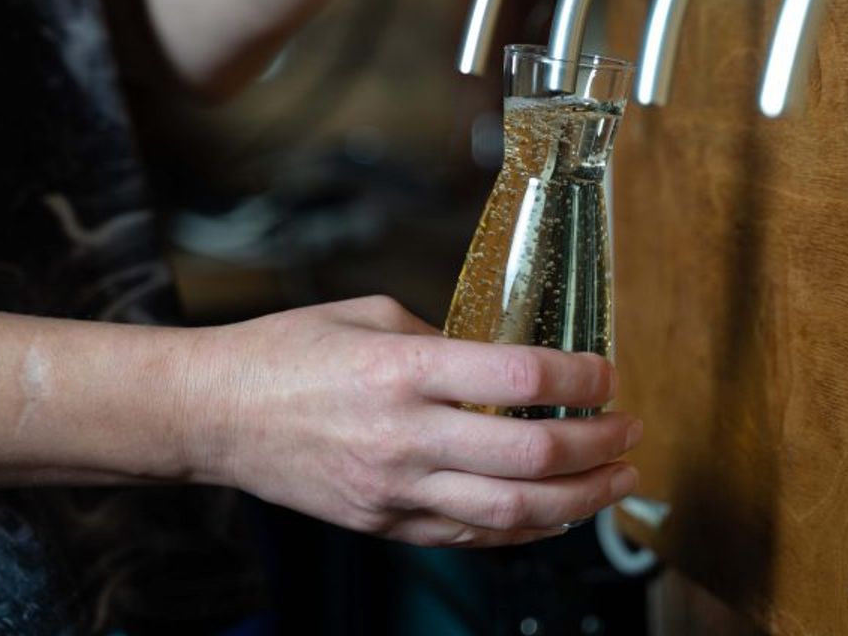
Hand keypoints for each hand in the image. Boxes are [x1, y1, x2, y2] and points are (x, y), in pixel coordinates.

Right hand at [185, 296, 642, 546]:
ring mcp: (394, 490)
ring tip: (619, 479)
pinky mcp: (384, 524)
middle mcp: (405, 436)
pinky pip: (471, 534)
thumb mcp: (369, 314)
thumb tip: (501, 361)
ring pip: (512, 511)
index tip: (607, 371)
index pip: (519, 375)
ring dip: (580, 499)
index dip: (580, 374)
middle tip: (632, 428)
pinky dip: (527, 527)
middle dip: (598, 444)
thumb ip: (442, 339)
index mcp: (403, 369)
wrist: (215, 413)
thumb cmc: (289, 351)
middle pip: (530, 452)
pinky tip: (559, 511)